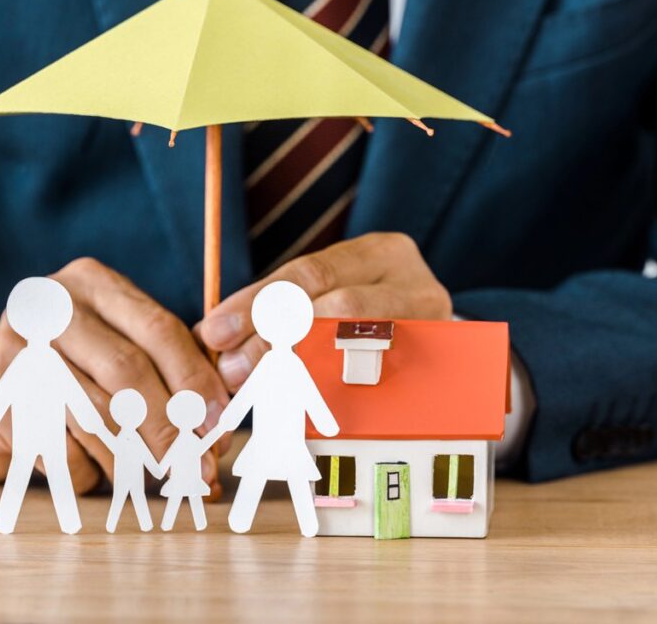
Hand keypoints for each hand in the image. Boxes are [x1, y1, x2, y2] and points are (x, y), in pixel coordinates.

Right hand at [0, 258, 231, 489]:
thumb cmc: (62, 369)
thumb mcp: (110, 344)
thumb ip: (164, 366)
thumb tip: (217, 419)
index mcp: (90, 282)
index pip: (159, 329)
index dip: (195, 381)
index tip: (218, 423)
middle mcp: (49, 306)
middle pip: (128, 372)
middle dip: (170, 426)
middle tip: (197, 466)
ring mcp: (16, 352)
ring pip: (98, 417)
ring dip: (136, 460)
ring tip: (154, 477)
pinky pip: (64, 452)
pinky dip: (90, 473)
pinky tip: (90, 469)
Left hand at [197, 233, 451, 390]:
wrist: (442, 349)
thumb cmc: (367, 320)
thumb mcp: (330, 297)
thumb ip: (278, 309)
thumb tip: (214, 337)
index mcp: (381, 252)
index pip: (310, 273)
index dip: (257, 303)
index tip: (215, 331)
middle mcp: (413, 282)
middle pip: (335, 306)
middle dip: (274, 337)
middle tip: (232, 368)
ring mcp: (432, 326)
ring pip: (359, 342)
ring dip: (298, 366)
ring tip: (255, 385)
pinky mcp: (434, 368)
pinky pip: (377, 381)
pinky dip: (330, 392)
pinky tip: (294, 404)